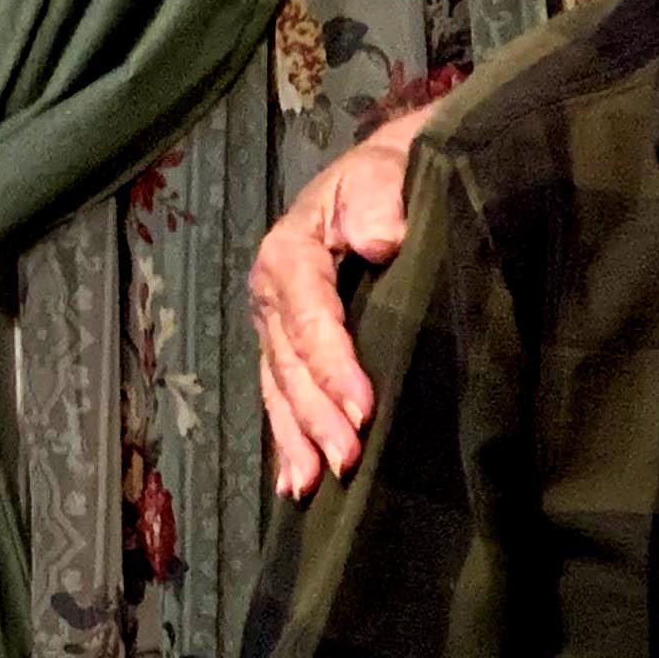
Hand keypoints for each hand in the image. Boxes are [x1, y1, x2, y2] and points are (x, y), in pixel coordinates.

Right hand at [250, 97, 434, 497]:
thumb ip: (379, 204)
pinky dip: (287, 437)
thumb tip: (380, 242)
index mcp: (289, 253)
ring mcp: (274, 321)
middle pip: (290, 364)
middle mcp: (271, 291)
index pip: (311, 320)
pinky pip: (280, 393)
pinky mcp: (285, 341)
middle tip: (347, 461)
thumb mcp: (382, 174)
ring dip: (297, 439)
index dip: (334, 368)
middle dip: (316, 417)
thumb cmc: (387, 175)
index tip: (364, 409)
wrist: (383, 171)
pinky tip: (294, 482)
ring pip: (280, 387)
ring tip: (312, 485)